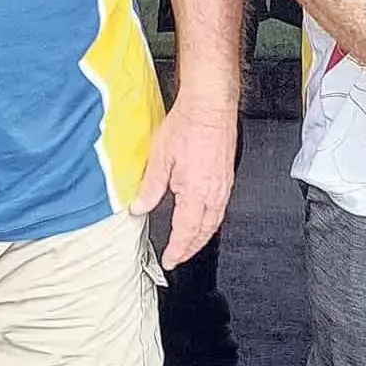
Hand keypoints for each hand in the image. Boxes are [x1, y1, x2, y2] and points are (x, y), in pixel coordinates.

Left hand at [132, 97, 237, 268]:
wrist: (210, 106)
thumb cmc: (188, 125)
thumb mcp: (160, 157)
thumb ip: (150, 187)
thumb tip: (139, 207)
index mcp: (196, 193)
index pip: (186, 232)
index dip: (177, 249)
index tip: (169, 260)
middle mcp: (214, 194)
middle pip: (204, 232)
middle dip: (191, 248)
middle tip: (178, 257)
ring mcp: (224, 186)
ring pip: (214, 222)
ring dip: (201, 237)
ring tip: (189, 244)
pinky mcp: (227, 177)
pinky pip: (220, 209)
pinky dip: (210, 221)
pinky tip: (203, 218)